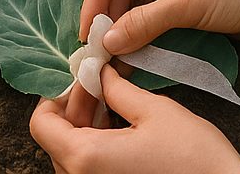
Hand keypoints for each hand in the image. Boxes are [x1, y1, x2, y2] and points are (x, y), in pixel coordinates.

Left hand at [30, 67, 239, 173]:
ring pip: (74, 156)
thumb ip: (118, 90)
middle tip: (100, 83)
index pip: (42, 124)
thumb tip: (99, 74)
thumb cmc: (197, 162)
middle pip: (56, 140)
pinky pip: (93, 169)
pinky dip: (99, 146)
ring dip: (87, 127)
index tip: (81, 79)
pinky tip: (121, 126)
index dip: (57, 96)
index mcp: (86, 158)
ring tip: (113, 100)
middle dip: (76, 107)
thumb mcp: (156, 112)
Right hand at [82, 0, 239, 54]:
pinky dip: (145, 33)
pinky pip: (156, 16)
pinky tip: (135, 54)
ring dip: (127, 29)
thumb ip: (143, 22)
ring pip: (138, 4)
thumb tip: (106, 43)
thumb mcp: (188, 4)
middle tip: (98, 51)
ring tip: (114, 58)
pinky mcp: (188, 0)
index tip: (86, 32)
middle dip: (111, 17)